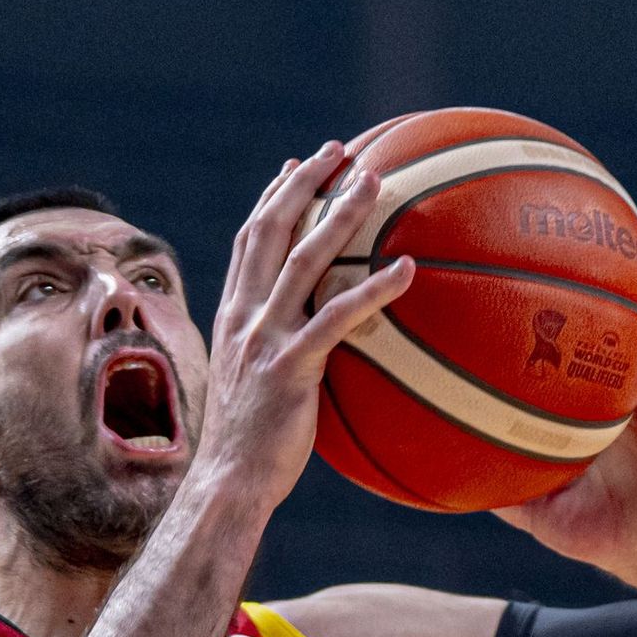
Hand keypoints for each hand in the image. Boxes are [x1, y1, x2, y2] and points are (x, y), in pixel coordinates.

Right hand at [193, 144, 412, 514]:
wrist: (228, 485)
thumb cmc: (247, 452)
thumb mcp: (254, 392)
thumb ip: (276, 360)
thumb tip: (310, 356)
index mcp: (233, 317)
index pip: (249, 242)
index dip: (271, 200)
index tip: (293, 167)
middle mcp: (244, 318)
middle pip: (271, 230)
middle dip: (304, 183)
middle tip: (338, 151)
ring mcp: (265, 340)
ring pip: (304, 260)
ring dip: (340, 215)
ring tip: (375, 183)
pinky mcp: (291, 367)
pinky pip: (338, 318)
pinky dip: (373, 290)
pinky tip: (408, 271)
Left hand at [495, 265, 636, 621]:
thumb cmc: (595, 527)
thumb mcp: (540, 511)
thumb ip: (502, 492)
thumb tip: (445, 483)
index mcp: (597, 405)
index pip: (591, 345)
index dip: (582, 309)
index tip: (559, 266)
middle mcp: (629, 398)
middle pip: (634, 332)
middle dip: (632, 288)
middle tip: (621, 247)